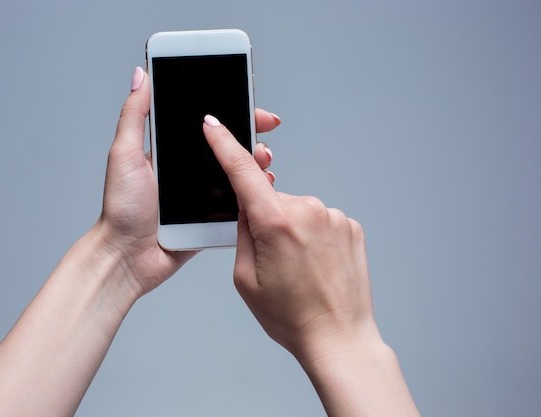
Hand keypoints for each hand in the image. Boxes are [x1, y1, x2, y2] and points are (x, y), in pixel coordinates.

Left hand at [97, 68, 280, 298]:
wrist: (127, 257)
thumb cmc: (121, 208)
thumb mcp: (124, 154)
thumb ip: (134, 115)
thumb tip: (141, 75)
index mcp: (170, 152)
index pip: (206, 125)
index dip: (230, 112)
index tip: (252, 107)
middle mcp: (188, 171)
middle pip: (227, 147)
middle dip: (251, 139)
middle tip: (264, 138)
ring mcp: (200, 195)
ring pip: (236, 174)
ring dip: (255, 166)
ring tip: (264, 164)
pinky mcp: (209, 218)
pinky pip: (235, 203)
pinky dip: (250, 195)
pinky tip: (260, 190)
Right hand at [203, 115, 419, 416]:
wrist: (339, 338)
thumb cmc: (292, 317)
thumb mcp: (245, 278)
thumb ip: (242, 232)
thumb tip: (246, 206)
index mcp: (276, 223)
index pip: (243, 172)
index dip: (224, 145)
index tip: (213, 125)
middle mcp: (308, 210)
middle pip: (271, 199)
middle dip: (264, 219)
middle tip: (272, 259)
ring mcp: (333, 216)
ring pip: (295, 210)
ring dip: (290, 228)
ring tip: (298, 268)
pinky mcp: (349, 224)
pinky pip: (317, 219)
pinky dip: (311, 235)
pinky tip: (315, 263)